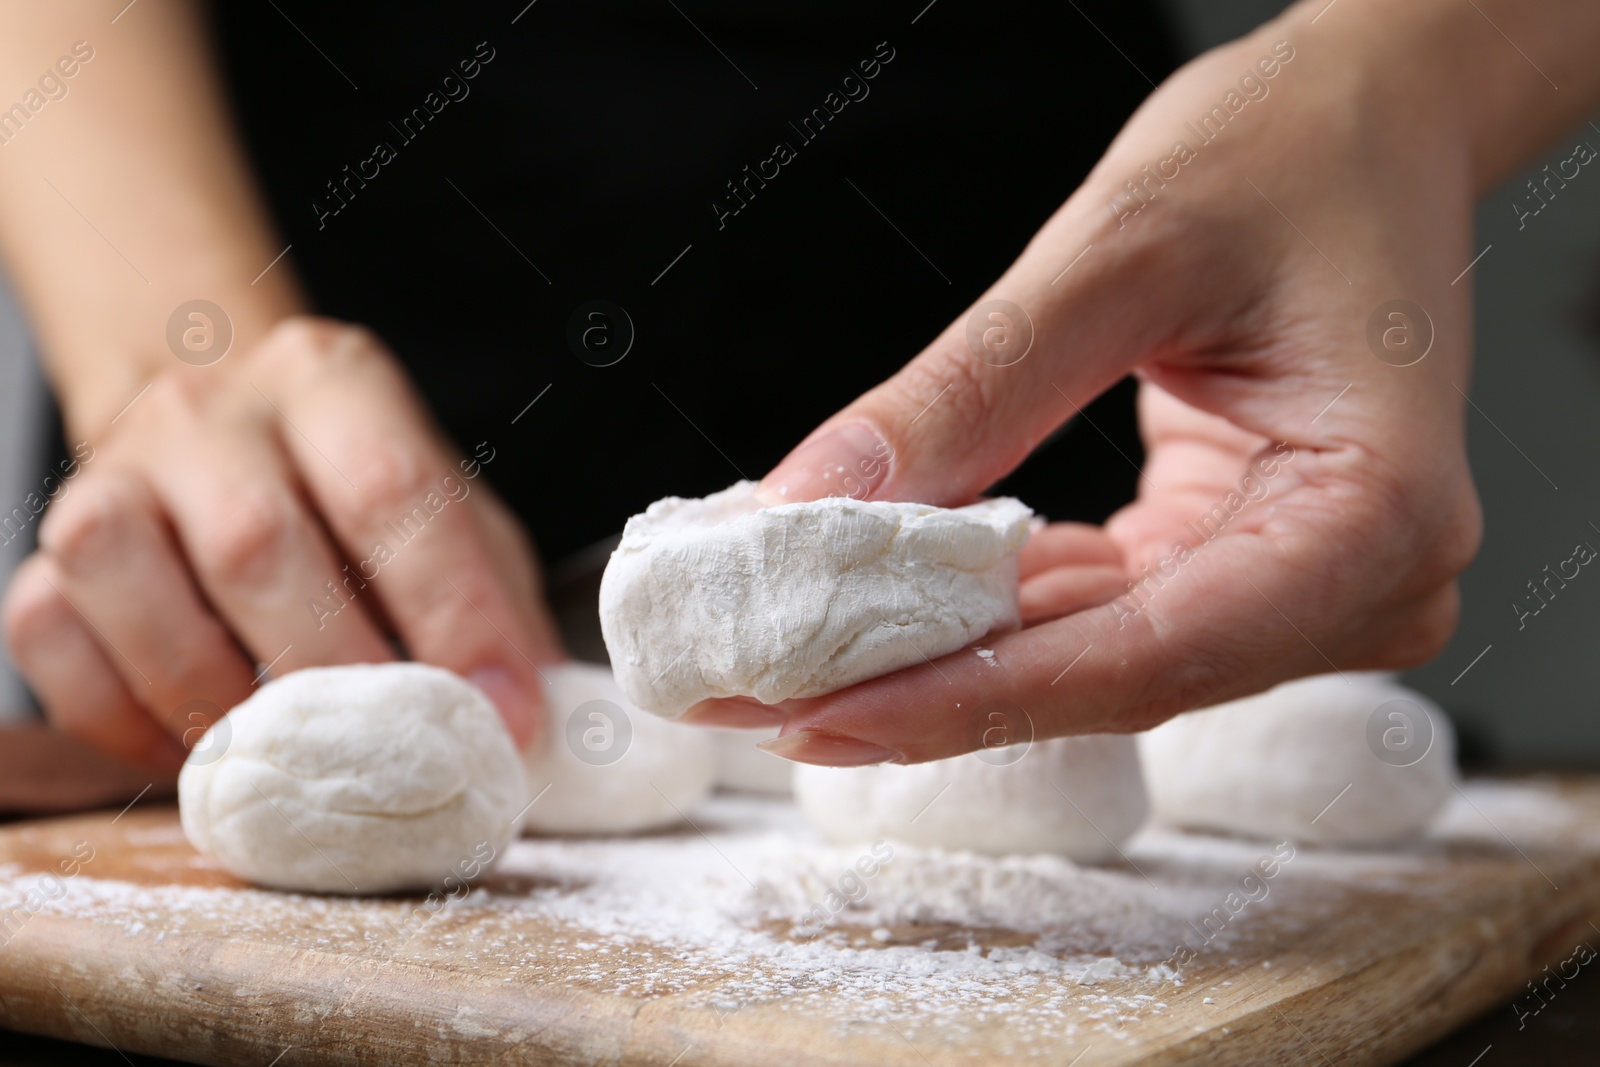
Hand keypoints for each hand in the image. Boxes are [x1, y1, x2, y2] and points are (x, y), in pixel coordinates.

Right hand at [3, 317, 562, 769]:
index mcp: (333, 379)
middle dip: (337, 674)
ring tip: (288, 757)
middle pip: (255, 543)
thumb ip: (493, 599)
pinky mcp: (48, 545)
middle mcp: (208, 408)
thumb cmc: (358, 492)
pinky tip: (197, 746)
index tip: (502, 716)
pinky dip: (124, 716)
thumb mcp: (451, 513)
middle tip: (396, 757)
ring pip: (125, 578)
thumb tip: (527, 719)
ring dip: (214, 695)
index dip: (453, 615)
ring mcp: (111, 470)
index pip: (393, 489)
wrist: (229, 438)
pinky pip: (51, 637)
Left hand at [695, 12, 1486, 762]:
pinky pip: (1095, 615)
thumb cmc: (1296, 153)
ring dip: (939, 659)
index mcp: (1373, 512)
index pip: (1146, 655)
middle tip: (758, 696)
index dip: (967, 698)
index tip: (817, 711)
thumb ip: (971, 390)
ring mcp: (1302, 583)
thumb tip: (816, 504)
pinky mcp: (1238, 564)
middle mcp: (1360, 579)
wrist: (1369, 121)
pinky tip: (877, 604)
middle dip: (925, 691)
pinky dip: (985, 609)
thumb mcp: (1121, 251)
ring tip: (789, 655)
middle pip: (1109, 680)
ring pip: (1088, 663)